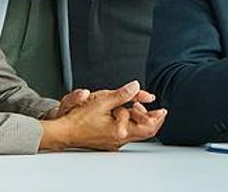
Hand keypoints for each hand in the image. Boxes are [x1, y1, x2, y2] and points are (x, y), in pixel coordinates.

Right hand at [39, 81, 165, 150]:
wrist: (64, 132)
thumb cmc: (79, 120)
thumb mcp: (103, 101)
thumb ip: (122, 94)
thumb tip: (135, 86)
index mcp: (120, 130)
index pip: (148, 127)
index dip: (157, 118)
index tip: (163, 110)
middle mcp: (119, 139)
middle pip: (145, 132)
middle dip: (153, 119)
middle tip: (158, 110)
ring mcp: (114, 141)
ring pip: (136, 133)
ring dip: (141, 120)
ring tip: (140, 108)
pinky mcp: (108, 141)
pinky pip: (126, 133)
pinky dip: (131, 124)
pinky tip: (128, 116)